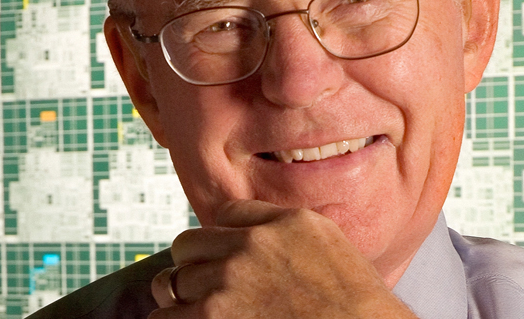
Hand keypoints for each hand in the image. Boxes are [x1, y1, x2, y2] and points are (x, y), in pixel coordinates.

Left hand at [150, 200, 416, 317]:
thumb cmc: (358, 308)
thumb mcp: (331, 248)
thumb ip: (292, 233)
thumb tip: (262, 235)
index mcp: (284, 223)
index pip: (227, 214)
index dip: (223, 237)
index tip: (227, 257)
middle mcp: (251, 245)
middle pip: (189, 244)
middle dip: (193, 265)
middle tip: (205, 287)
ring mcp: (230, 282)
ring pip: (171, 281)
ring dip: (181, 298)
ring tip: (198, 312)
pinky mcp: (213, 317)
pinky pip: (166, 318)